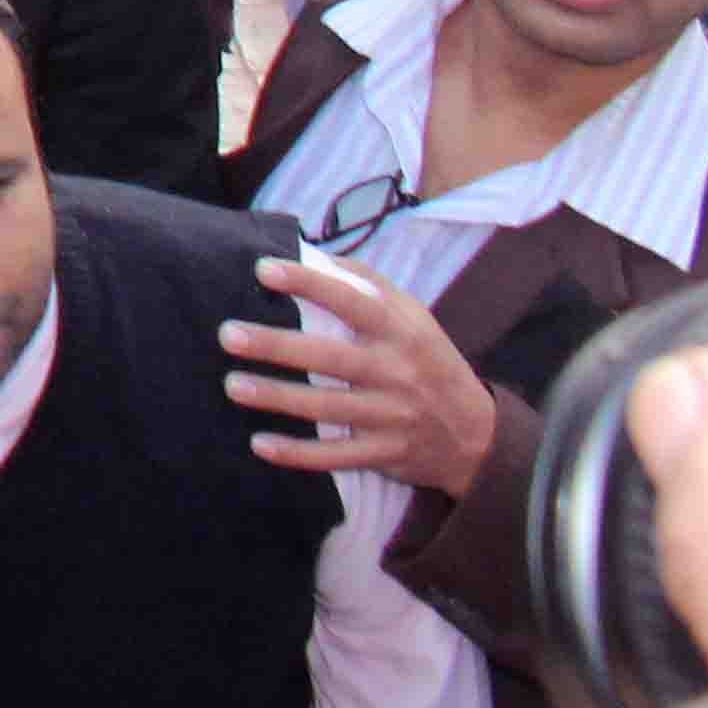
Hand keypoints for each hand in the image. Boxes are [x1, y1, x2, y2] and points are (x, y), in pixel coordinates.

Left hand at [230, 254, 500, 497]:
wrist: (478, 434)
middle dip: (278, 346)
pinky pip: (337, 456)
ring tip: (232, 385)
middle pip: (331, 358)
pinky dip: (298, 454)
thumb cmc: (426, 359)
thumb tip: (305, 252)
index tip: (263, 269)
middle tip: (228, 334)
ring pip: (328, 407)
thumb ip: (363, 284)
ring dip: (277, 397)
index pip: (353, 301)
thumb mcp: (412, 315)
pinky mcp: (385, 453)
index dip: (310, 283)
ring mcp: (392, 416)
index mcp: (401, 332)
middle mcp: (397, 372)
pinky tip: (260, 445)